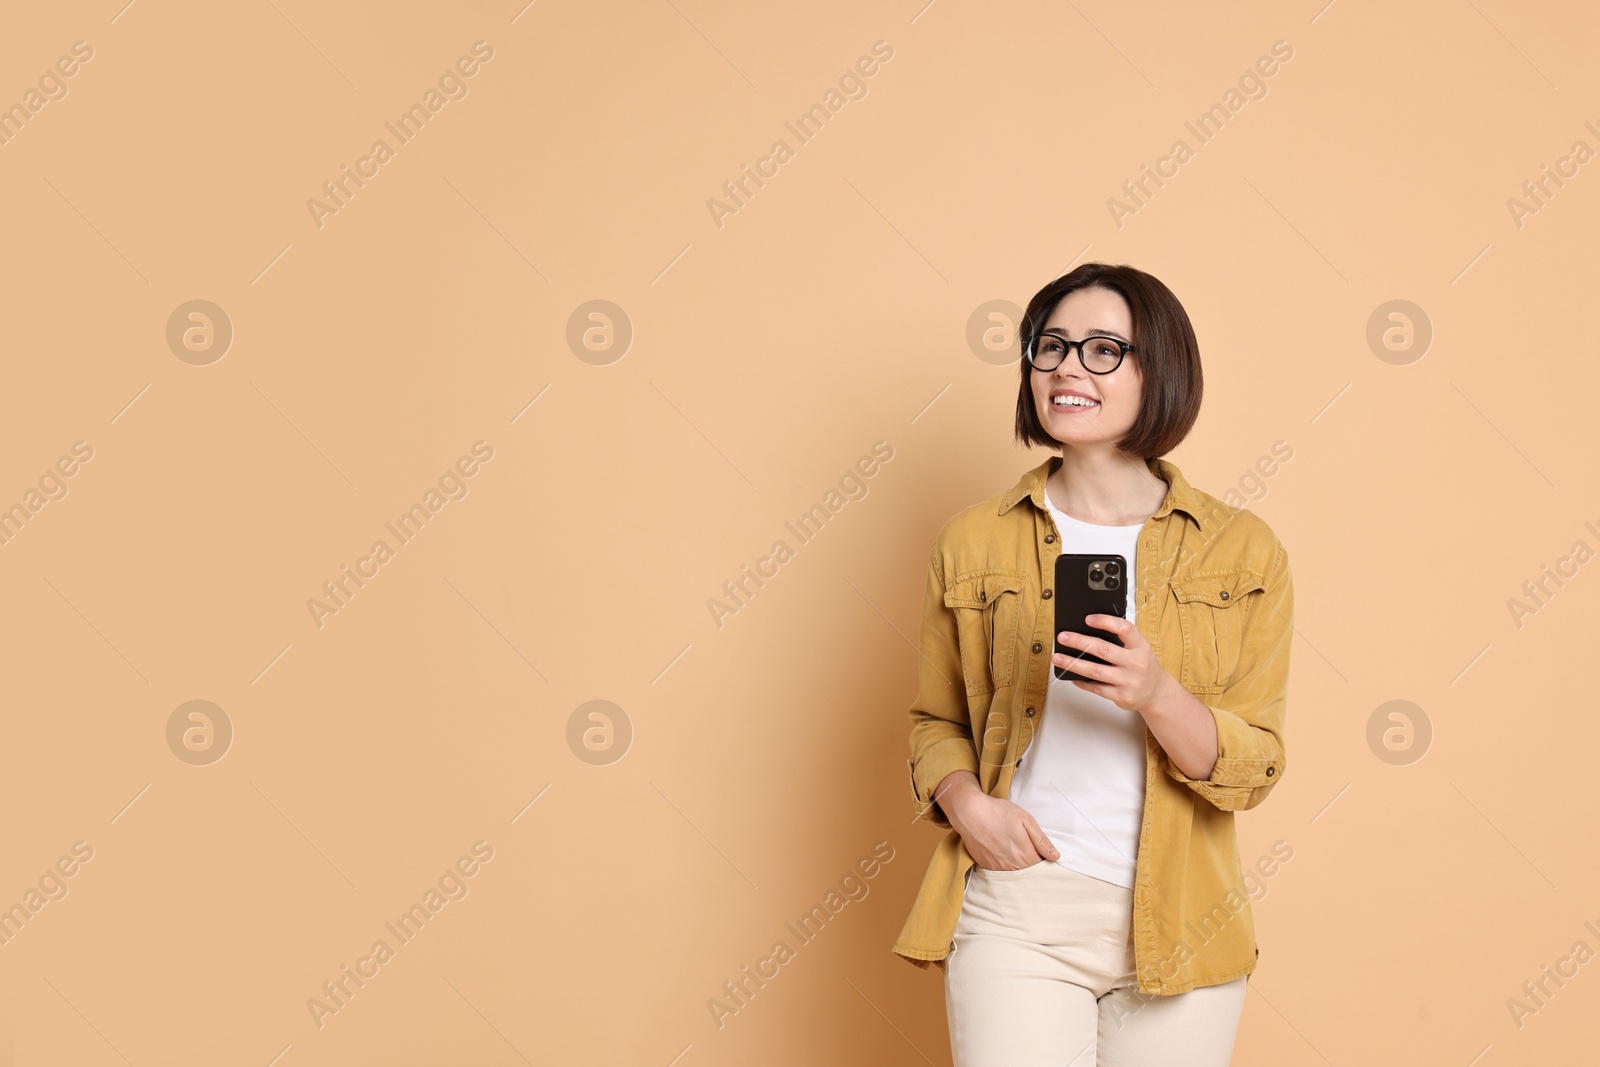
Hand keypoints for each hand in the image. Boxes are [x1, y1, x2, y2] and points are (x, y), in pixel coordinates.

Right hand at [943, 780, 1059, 871]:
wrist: (970, 812)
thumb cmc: (999, 812)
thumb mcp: (1026, 820)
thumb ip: (1041, 840)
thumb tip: (1055, 857)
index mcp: (1025, 855)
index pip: (1042, 869)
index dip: (1044, 863)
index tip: (1043, 857)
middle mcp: (1012, 866)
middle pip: (1029, 875)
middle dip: (1032, 868)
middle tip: (1029, 854)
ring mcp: (997, 868)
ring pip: (1014, 875)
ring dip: (1018, 869)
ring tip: (1015, 854)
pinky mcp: (985, 866)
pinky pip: (1000, 872)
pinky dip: (1004, 867)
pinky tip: (1002, 855)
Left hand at [1055, 614, 1175, 716]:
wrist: (1157, 693)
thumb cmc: (1142, 665)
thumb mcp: (1139, 648)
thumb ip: (1120, 640)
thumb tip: (1087, 630)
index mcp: (1140, 646)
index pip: (1124, 628)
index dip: (1105, 621)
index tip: (1088, 618)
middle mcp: (1136, 663)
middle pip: (1103, 649)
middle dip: (1079, 642)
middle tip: (1063, 637)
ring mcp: (1128, 681)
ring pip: (1095, 671)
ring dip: (1073, 663)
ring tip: (1058, 658)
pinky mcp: (1121, 696)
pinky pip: (1096, 688)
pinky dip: (1081, 681)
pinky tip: (1071, 675)